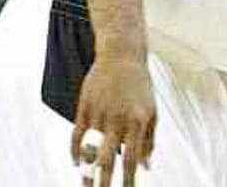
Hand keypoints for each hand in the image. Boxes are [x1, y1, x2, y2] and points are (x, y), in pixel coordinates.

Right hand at [71, 55, 155, 186]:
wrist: (122, 53)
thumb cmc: (140, 85)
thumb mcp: (151, 109)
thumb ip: (149, 139)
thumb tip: (147, 166)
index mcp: (138, 120)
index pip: (132, 158)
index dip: (128, 180)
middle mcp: (118, 118)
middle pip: (109, 159)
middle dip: (104, 183)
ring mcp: (100, 112)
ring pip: (90, 150)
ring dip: (87, 172)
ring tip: (87, 186)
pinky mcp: (85, 106)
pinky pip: (76, 135)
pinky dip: (75, 151)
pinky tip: (77, 163)